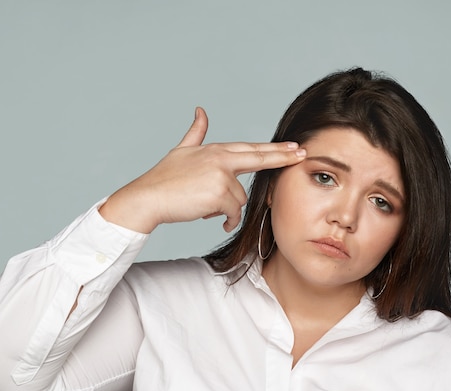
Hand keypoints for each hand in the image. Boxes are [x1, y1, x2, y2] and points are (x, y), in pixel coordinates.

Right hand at [99, 107, 305, 232]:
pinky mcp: (219, 194)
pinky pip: (233, 212)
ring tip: (207, 207)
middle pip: (259, 158)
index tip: (294, 146)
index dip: (274, 149)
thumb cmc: (164, 178)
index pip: (251, 148)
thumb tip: (201, 110)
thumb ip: (196, 132)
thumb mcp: (182, 150)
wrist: (148, 198)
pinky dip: (226, 219)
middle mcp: (220, 159)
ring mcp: (221, 175)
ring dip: (228, 208)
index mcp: (215, 150)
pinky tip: (213, 218)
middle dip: (283, 156)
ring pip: (241, 198)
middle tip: (303, 154)